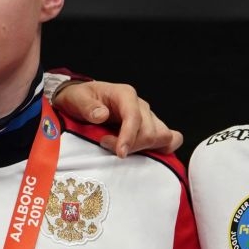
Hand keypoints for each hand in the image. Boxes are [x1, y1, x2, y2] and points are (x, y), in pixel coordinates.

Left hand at [52, 79, 181, 156]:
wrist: (84, 100)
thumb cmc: (81, 99)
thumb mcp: (77, 98)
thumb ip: (88, 106)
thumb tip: (102, 115)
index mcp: (125, 94)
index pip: (134, 116)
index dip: (129, 137)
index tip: (120, 153)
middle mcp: (141, 105)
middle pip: (150, 131)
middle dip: (131, 145)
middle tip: (106, 145)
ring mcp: (149, 117)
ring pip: (162, 136)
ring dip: (145, 149)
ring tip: (123, 149)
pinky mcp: (152, 128)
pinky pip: (171, 138)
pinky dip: (163, 149)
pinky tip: (147, 154)